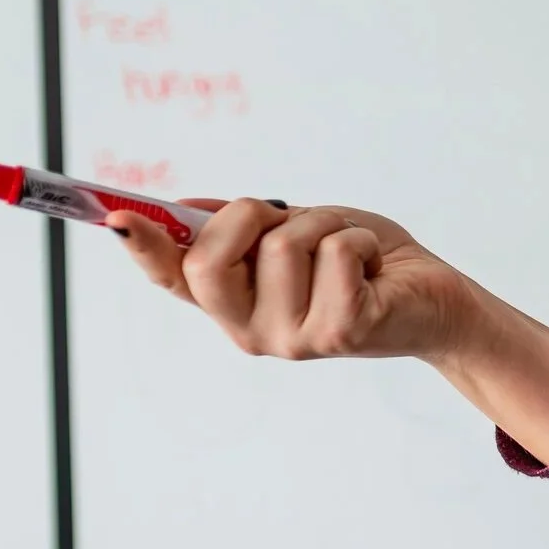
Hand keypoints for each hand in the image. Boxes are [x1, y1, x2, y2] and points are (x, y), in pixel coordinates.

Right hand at [110, 197, 468, 363]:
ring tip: (352, 250)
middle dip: (251, 215)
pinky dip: (361, 239)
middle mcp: (252, 331)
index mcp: (235, 303)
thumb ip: (244, 226)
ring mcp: (292, 339)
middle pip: (210, 260)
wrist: (434, 299)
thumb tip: (181, 208)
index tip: (115, 217)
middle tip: (294, 219)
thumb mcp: (298, 232)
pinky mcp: (339, 332)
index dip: (142, 248)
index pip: (172, 278)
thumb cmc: (365, 263)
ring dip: (327, 224)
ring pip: (284, 244)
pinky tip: (376, 267)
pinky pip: (335, 251)